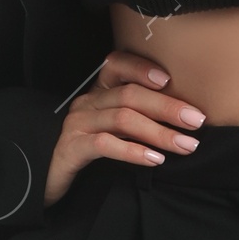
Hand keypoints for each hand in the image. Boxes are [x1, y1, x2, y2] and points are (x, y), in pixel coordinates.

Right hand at [44, 49, 204, 208]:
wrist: (41, 175)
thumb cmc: (86, 151)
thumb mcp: (111, 128)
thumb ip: (136, 118)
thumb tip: (182, 119)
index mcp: (97, 92)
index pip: (116, 64)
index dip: (142, 67)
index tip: (171, 80)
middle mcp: (87, 103)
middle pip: (130, 95)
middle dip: (168, 107)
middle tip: (197, 121)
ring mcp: (78, 124)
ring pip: (122, 119)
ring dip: (159, 132)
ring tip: (185, 145)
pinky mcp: (71, 148)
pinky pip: (104, 144)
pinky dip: (132, 150)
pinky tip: (154, 159)